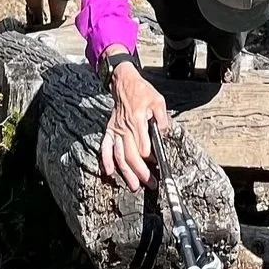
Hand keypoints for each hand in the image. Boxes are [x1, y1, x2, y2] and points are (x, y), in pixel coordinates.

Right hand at [100, 58, 171, 189]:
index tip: (157, 164)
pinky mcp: (110, 130)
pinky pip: (105, 147)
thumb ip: (162, 118)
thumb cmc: (142, 92)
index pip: (143, 146)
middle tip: (150, 184)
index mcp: (137, 120)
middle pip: (131, 156)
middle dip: (140, 173)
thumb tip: (163, 133)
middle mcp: (125, 127)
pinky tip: (110, 172)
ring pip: (119, 155)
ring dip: (126, 173)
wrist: (124, 82)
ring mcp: (115, 130)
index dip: (150, 158)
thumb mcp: (158, 100)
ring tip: (134, 186)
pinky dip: (106, 160)